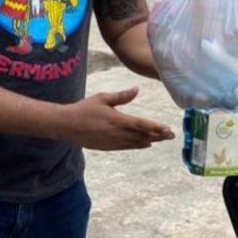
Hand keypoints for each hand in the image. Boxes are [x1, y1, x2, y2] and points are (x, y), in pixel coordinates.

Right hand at [58, 88, 173, 150]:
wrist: (66, 125)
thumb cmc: (84, 109)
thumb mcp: (102, 98)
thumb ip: (121, 96)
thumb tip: (137, 90)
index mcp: (117, 120)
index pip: (141, 124)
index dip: (156, 127)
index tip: (168, 128)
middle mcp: (117, 133)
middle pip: (142, 135)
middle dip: (158, 135)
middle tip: (172, 135)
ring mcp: (112, 142)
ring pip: (136, 143)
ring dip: (151, 141)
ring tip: (163, 139)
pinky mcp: (108, 147)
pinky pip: (127, 147)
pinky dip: (138, 145)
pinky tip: (146, 144)